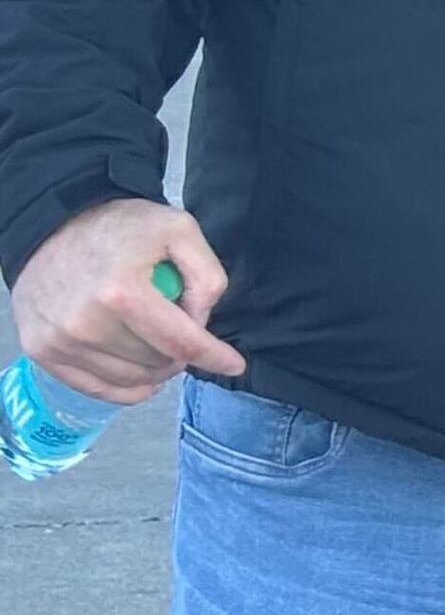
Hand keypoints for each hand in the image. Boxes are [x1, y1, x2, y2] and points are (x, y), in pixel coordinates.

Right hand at [8, 199, 239, 403]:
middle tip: (178, 324)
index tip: (234, 364)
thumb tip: (200, 323)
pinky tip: (142, 371)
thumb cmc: (121, 227)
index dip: (213, 356)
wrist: (51, 225)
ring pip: (131, 381)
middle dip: (179, 350)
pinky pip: (98, 389)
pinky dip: (127, 386)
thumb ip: (206, 276)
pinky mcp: (41, 352)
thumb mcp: (180, 230)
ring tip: (157, 340)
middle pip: (157, 363)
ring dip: (155, 368)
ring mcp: (58, 343)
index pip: (180, 342)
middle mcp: (84, 326)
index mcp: (121, 293)